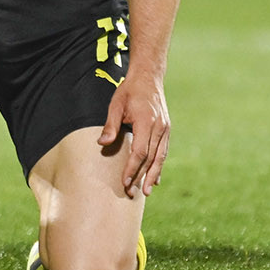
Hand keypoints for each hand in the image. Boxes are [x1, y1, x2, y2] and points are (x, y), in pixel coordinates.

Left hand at [98, 70, 169, 197]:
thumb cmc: (129, 91)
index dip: (132, 168)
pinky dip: (159, 166)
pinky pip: (164, 151)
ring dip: (153, 175)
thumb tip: (102, 144)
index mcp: (146, 121)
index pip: (140, 151)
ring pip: (160, 157)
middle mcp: (159, 126)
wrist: (149, 77)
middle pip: (151, 158)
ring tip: (147, 191)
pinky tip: (155, 178)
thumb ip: (111, 125)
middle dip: (142, 176)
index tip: (124, 181)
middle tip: (133, 192)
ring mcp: (165, 128)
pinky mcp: (167, 129)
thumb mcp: (116, 104)